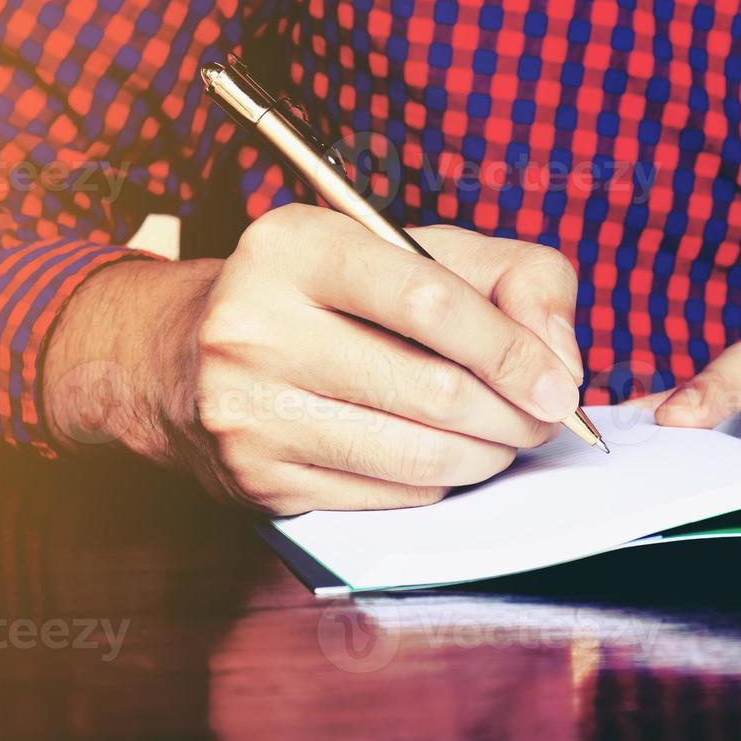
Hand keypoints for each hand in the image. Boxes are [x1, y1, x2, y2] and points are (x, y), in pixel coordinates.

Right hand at [43, 204, 584, 513]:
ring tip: (505, 440)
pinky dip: (436, 482)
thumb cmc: (323, 297)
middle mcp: (255, 326)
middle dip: (512, 415)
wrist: (182, 358)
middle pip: (432, 389)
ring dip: (486, 457)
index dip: (511, 349)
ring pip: (415, 455)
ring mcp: (249, 410)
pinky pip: (387, 495)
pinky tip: (443, 457)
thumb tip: (557, 355)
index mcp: (293, 246)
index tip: (558, 385)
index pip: (428, 300)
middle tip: (542, 419)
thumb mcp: (408, 249)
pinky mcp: (257, 479)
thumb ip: (507, 274)